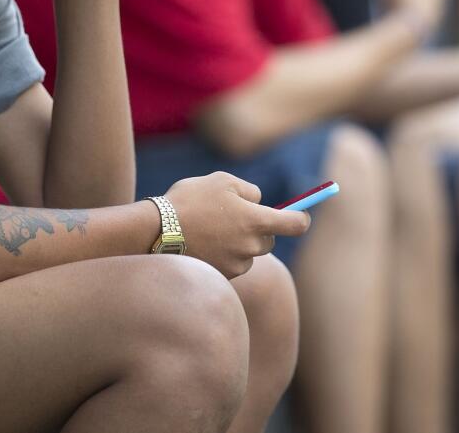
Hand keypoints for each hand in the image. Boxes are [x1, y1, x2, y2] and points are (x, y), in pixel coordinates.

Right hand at [163, 172, 310, 278]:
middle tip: (235, 216)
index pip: (296, 224)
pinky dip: (224, 254)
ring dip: (239, 242)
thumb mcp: (222, 181)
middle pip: (269, 239)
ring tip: (211, 228)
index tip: (301, 214)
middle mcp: (251, 247)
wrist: (155, 232)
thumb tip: (259, 202)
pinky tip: (203, 242)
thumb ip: (249, 191)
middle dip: (259, 228)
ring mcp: (236, 264)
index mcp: (256, 221)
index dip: (302, 217)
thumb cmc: (190, 201)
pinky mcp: (222, 276)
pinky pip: (232, 264)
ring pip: (249, 253)